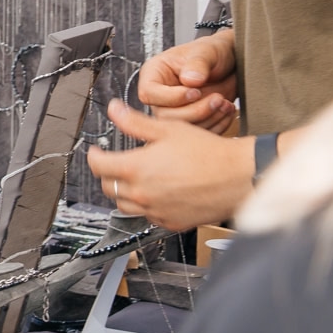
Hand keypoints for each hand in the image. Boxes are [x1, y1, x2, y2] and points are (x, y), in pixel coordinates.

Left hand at [88, 100, 255, 231]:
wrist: (239, 176)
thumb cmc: (208, 152)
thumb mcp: (168, 129)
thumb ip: (134, 122)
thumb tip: (114, 110)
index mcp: (136, 168)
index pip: (98, 166)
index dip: (94, 156)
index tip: (96, 152)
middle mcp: (142, 193)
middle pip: (108, 187)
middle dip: (107, 174)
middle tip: (115, 163)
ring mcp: (156, 211)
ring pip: (125, 205)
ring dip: (123, 192)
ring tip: (134, 179)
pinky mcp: (171, 222)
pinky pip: (148, 216)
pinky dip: (145, 206)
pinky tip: (156, 193)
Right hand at [137, 32, 238, 130]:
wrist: (233, 62)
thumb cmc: (214, 51)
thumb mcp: (206, 51)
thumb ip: (197, 63)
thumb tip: (190, 79)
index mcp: (155, 74)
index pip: (149, 93)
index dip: (171, 97)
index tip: (195, 92)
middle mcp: (162, 94)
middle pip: (165, 116)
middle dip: (195, 111)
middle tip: (217, 99)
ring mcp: (176, 110)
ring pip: (182, 127)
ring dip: (209, 119)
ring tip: (225, 103)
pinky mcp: (192, 120)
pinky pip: (199, 131)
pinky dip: (217, 125)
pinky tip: (227, 110)